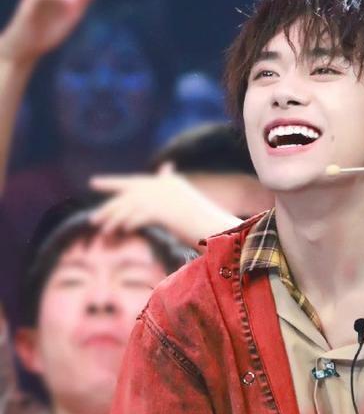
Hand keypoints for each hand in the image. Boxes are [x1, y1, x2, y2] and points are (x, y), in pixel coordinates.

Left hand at [90, 164, 241, 246]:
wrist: (222, 228)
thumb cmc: (209, 225)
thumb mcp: (189, 212)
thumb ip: (173, 209)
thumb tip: (163, 219)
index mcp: (168, 185)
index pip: (134, 182)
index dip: (112, 183)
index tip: (92, 182)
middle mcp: (164, 187)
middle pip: (128, 195)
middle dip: (109, 208)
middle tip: (92, 219)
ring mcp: (165, 197)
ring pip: (130, 207)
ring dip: (114, 220)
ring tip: (102, 231)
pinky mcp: (165, 210)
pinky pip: (139, 216)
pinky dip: (128, 224)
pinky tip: (121, 232)